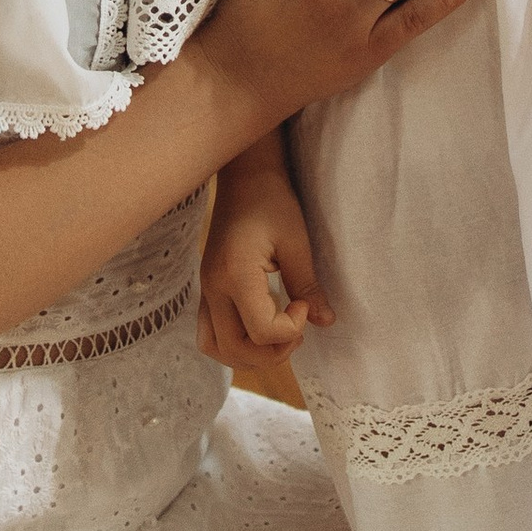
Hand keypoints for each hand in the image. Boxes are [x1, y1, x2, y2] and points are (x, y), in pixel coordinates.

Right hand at [199, 155, 331, 373]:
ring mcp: (206, 290)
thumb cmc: (272, 201)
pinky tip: (259, 325)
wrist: (244, 176)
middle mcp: (213, 288)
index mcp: (235, 276)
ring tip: (277, 333)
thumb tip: (325, 321)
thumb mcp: (296, 242)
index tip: (304, 304)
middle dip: (271, 352)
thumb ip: (308, 285)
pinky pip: (210, 331)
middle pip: (234, 349)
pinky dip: (233, 342)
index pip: (260, 332)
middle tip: (296, 327)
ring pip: (215, 347)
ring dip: (248, 354)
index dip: (289, 329)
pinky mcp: (207, 288)